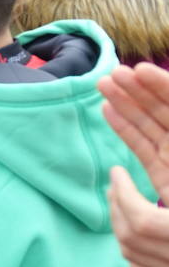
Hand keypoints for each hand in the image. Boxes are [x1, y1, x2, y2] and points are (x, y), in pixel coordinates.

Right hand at [100, 63, 168, 196]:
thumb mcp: (165, 196)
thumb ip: (149, 180)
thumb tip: (125, 163)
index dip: (162, 85)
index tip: (140, 70)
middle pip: (163, 111)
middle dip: (138, 90)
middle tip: (114, 72)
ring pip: (149, 126)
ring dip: (125, 103)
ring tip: (103, 83)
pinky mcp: (163, 176)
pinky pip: (142, 147)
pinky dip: (124, 127)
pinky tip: (107, 109)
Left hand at [108, 166, 168, 266]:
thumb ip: (166, 185)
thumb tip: (135, 167)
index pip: (142, 218)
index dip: (124, 193)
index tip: (117, 171)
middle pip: (131, 235)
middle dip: (117, 205)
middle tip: (115, 185)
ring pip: (130, 253)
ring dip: (119, 224)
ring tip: (120, 203)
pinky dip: (129, 247)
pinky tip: (131, 231)